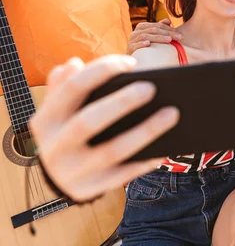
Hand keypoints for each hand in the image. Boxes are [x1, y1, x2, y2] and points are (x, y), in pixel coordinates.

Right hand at [29, 55, 179, 201]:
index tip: (131, 62)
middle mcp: (53, 147)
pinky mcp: (88, 190)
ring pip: (111, 151)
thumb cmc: (68, 129)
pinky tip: (164, 149)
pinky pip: (122, 176)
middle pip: (88, 121)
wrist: (60, 175)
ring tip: (172, 114)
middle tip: (151, 88)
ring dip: (145, 132)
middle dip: (121, 103)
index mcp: (45, 119)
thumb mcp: (60, 109)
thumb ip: (65, 86)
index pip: (71, 88)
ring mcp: (70, 172)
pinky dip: (144, 161)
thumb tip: (74, 64)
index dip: (100, 71)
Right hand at [127, 18, 182, 54]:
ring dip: (158, 38)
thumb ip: (159, 28)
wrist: (133, 59)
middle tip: (179, 37)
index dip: (170, 29)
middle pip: (153, 30)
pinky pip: (135, 45)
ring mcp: (132, 40)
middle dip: (167, 33)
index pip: (158, 26)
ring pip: (146, 36)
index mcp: (142, 27)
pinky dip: (141, 44)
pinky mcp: (129, 49)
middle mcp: (136, 32)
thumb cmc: (145, 47)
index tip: (181, 35)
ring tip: (169, 40)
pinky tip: (148, 44)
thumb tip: (168, 20)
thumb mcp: (152, 37)